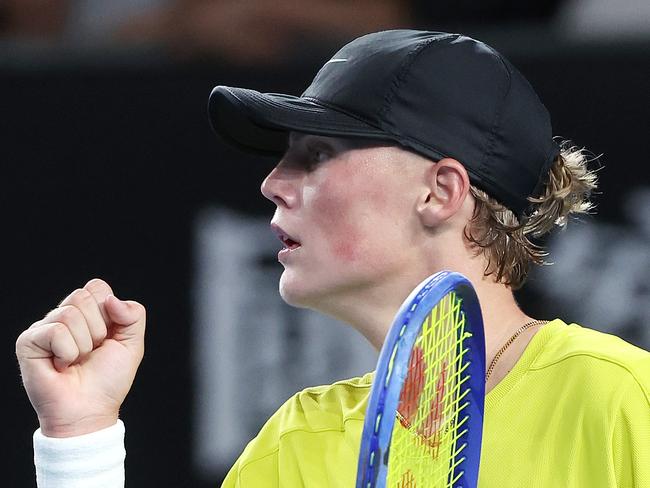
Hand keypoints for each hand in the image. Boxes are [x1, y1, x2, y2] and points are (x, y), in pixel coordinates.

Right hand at [15, 278, 145, 437]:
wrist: (90, 410)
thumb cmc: (108, 380)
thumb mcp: (132, 343)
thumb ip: (134, 314)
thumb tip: (111, 299)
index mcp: (87, 312)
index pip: (97, 287)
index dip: (109, 312)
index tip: (108, 337)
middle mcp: (64, 316)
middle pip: (83, 296)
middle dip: (97, 328)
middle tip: (91, 352)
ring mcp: (44, 328)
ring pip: (70, 314)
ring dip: (83, 344)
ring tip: (77, 361)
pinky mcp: (28, 342)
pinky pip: (55, 332)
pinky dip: (67, 352)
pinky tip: (62, 365)